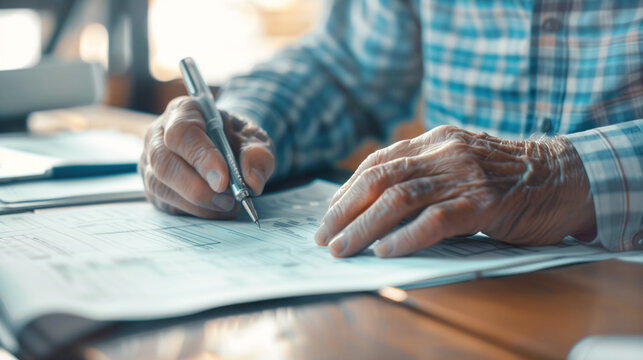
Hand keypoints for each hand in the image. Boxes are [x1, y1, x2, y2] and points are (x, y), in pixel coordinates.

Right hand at [139, 96, 274, 217]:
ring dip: (198, 203)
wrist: (227, 146)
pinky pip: (166, 204)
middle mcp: (158, 135)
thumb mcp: (254, 139)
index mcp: (183, 111)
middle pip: (164, 163)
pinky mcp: (153, 187)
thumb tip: (251, 182)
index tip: (223, 180)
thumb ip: (257, 154)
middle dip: (198, 188)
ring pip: (161, 187)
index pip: (181, 133)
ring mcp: (150, 162)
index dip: (201, 157)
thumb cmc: (236, 138)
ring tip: (227, 204)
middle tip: (228, 200)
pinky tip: (215, 208)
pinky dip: (194, 211)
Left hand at [315, 125, 595, 257]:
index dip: (347, 189)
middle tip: (324, 237)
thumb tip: (376, 206)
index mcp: (435, 140)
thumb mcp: (460, 162)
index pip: (378, 162)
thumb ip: (425, 174)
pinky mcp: (485, 203)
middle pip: (380, 179)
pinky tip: (384, 251)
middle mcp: (445, 152)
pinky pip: (435, 220)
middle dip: (345, 210)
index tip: (329, 214)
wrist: (564, 176)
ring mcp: (465, 175)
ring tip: (342, 248)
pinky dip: (405, 237)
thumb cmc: (507, 177)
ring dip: (364, 228)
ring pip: (399, 199)